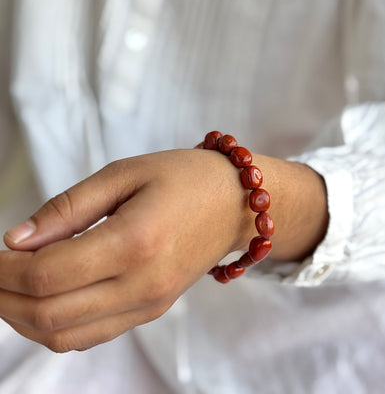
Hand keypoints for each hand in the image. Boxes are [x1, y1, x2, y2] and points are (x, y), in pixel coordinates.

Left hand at [1, 149, 327, 351]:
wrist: (235, 204)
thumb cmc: (184, 178)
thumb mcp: (125, 173)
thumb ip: (68, 208)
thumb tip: (16, 239)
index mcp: (135, 242)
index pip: (47, 275)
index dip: (3, 269)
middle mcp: (143, 285)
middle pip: (48, 315)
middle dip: (3, 296)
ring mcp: (150, 304)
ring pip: (65, 336)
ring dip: (24, 317)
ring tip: (11, 285)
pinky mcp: (153, 310)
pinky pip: (91, 335)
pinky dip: (55, 325)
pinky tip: (47, 297)